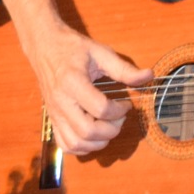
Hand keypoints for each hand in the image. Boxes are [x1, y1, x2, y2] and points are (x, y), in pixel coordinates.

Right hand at [26, 24, 153, 157]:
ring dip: (98, 142)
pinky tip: (93, 135)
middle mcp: (61, 102)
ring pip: (76, 143)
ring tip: (107, 127)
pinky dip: (83, 147)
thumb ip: (124, 68)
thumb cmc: (73, 48)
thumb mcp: (100, 53)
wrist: (44, 46)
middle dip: (111, 130)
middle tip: (119, 117)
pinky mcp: (52, 120)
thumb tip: (149, 76)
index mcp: (72, 82)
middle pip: (88, 131)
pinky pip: (65, 145)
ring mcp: (54, 113)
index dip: (120, 110)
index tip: (126, 103)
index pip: (100, 109)